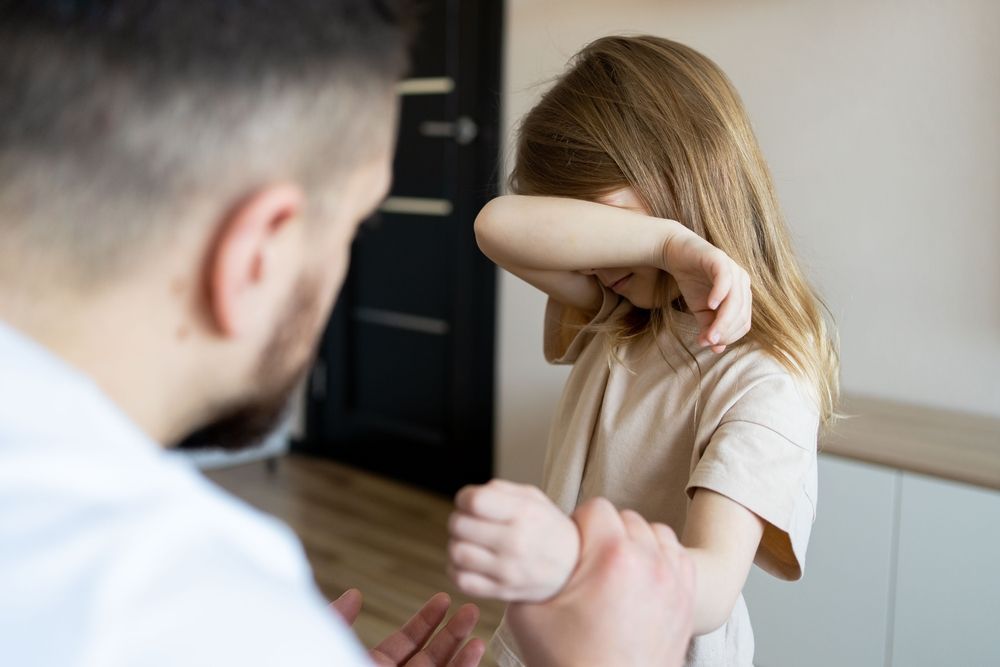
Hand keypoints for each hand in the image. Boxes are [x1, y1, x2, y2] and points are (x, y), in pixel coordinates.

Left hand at [331, 589, 484, 666]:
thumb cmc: (314, 664)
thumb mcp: (328, 646)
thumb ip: (340, 620)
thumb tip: (354, 594)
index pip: (406, 642)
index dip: (426, 620)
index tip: (444, 599)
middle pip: (430, 656)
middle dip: (452, 632)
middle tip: (470, 610)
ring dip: (462, 653)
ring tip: (477, 631)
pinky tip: (474, 651)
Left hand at [447, 480, 579, 601]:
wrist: (572, 567)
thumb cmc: (545, 526)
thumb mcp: (532, 498)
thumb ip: (498, 490)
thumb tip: (467, 499)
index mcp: (523, 513)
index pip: (474, 501)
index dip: (464, 498)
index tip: (470, 502)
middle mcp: (515, 542)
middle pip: (459, 525)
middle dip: (459, 519)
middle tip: (470, 522)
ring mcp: (507, 570)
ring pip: (457, 552)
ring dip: (457, 543)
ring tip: (470, 542)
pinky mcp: (501, 591)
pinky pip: (460, 580)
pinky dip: (457, 569)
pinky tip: (470, 562)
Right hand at [506, 499, 694, 666]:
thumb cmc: (570, 663)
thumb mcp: (529, 615)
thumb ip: (525, 575)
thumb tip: (519, 552)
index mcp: (610, 557)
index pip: (595, 508)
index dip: (577, 524)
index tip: (571, 547)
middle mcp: (648, 562)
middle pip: (626, 518)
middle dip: (605, 534)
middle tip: (589, 562)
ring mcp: (673, 581)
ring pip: (654, 533)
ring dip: (635, 542)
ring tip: (615, 569)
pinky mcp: (686, 600)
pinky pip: (677, 556)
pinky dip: (660, 559)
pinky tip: (640, 578)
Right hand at [661, 225, 750, 352]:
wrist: (676, 254)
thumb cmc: (692, 281)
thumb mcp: (700, 310)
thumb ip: (709, 327)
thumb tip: (717, 349)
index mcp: (742, 296)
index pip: (743, 324)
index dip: (728, 337)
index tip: (709, 344)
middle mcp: (742, 283)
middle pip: (741, 315)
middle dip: (724, 332)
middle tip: (706, 342)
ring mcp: (733, 270)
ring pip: (735, 302)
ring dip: (722, 321)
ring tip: (708, 334)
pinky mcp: (720, 260)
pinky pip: (725, 281)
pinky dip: (719, 295)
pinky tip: (709, 305)